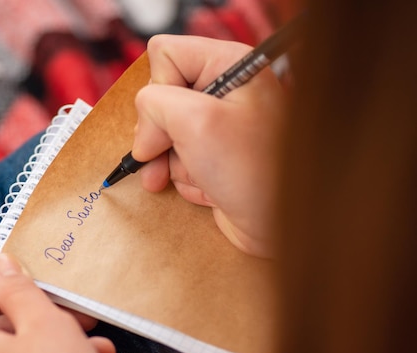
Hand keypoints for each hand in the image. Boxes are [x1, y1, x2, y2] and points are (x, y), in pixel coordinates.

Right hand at [133, 35, 285, 257]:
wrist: (283, 224)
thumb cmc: (252, 169)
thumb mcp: (195, 122)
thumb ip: (154, 104)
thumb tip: (144, 129)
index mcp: (228, 65)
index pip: (164, 54)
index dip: (157, 90)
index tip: (168, 125)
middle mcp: (224, 90)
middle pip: (160, 97)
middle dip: (159, 133)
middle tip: (164, 155)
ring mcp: (219, 125)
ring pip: (165, 133)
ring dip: (172, 162)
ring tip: (196, 177)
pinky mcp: (215, 156)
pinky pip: (177, 160)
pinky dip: (185, 178)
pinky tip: (207, 188)